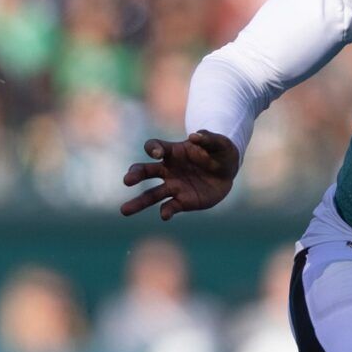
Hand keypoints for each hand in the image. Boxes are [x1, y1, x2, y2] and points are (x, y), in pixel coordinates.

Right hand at [121, 131, 239, 218]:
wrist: (228, 172)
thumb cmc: (220, 152)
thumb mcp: (220, 143)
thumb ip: (208, 139)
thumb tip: (194, 136)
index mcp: (173, 152)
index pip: (154, 147)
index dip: (153, 149)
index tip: (157, 153)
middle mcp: (168, 170)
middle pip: (146, 171)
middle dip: (135, 175)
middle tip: (127, 180)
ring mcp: (174, 186)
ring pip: (152, 194)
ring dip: (139, 202)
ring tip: (124, 211)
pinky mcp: (183, 201)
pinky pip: (171, 206)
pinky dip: (166, 211)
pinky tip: (164, 215)